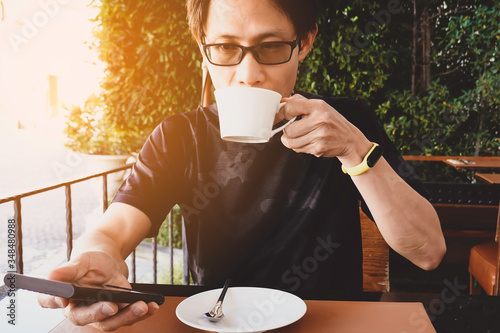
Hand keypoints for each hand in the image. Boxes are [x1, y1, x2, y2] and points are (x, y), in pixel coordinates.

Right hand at [38, 251, 158, 330]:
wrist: (108, 262)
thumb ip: (69, 270)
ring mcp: (99, 314)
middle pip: (84, 318)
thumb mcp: (82, 260)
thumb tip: (51, 275)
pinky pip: (128, 317)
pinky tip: (152, 306)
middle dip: (99, 313)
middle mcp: (78, 309)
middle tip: (112, 306)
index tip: (63, 298)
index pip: (49, 301)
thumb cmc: (91, 262)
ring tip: (142, 306)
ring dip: (127, 316)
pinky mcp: (117, 313)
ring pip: (110, 322)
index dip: (53, 301)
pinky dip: (142, 312)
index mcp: (63, 295)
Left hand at [280, 94, 370, 163]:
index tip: (289, 115)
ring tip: (300, 136)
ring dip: (292, 140)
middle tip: (294, 129)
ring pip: (291, 142)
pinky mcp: (319, 148)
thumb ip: (300, 102)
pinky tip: (309, 141)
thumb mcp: (320, 106)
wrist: (349, 139)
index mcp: (319, 106)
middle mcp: (320, 120)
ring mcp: (320, 136)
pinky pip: (298, 149)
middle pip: (288, 130)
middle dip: (288, 131)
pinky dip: (300, 147)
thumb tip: (282, 100)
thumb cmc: (331, 121)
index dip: (285, 112)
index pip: (291, 107)